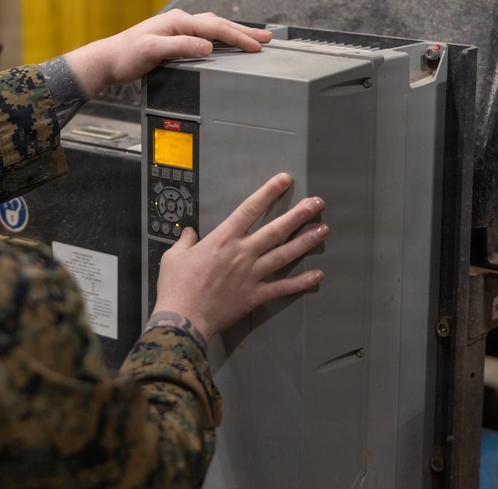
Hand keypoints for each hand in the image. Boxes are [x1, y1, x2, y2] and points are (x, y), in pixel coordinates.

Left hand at [63, 9, 270, 98]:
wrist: (108, 60)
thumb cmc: (126, 56)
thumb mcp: (152, 51)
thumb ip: (180, 47)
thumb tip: (207, 46)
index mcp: (178, 22)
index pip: (215, 28)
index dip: (238, 37)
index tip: (256, 46)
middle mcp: (180, 22)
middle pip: (220, 24)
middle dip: (245, 32)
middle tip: (268, 38)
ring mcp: (178, 29)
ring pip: (214, 28)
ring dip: (235, 33)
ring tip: (254, 39)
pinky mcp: (175, 39)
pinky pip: (206, 35)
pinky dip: (222, 38)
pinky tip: (227, 44)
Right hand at [150, 173, 327, 344]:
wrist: (184, 317)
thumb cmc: (177, 287)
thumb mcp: (174, 256)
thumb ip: (186, 241)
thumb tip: (189, 233)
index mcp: (222, 239)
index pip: (249, 209)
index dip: (268, 192)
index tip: (283, 180)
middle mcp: (241, 253)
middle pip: (275, 230)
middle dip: (298, 215)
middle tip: (316, 204)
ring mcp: (250, 274)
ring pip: (284, 255)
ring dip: (305, 242)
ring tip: (323, 230)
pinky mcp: (254, 295)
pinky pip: (282, 288)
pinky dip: (301, 282)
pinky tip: (317, 275)